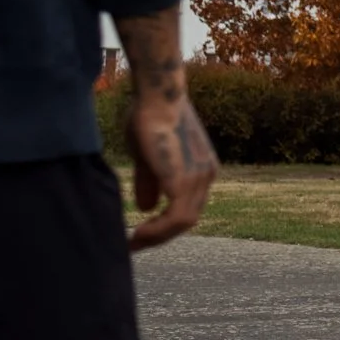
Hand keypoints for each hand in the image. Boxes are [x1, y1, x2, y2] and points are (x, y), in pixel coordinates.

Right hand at [126, 87, 217, 250]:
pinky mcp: (185, 179)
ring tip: (134, 242)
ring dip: (157, 236)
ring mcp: (199, 177)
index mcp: (200, 169)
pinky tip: (137, 235)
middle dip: (160, 234)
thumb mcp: (147, 155)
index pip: (187, 206)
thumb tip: (146, 208)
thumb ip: (150, 182)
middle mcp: (205, 175)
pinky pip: (177, 217)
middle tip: (135, 244)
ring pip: (183, 222)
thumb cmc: (149, 116)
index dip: (165, 224)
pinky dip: (158, 231)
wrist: (157, 96)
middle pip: (187, 218)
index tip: (141, 234)